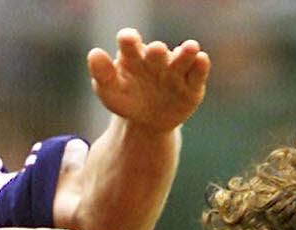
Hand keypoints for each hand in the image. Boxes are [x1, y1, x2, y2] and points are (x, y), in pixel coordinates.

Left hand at [88, 30, 207, 132]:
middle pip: (157, 51)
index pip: (129, 44)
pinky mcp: (192, 85)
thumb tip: (94, 53)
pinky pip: (197, 73)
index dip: (129, 40)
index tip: (128, 40)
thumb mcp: (109, 90)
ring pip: (182, 58)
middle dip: (157, 51)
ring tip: (190, 47)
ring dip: (186, 53)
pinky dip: (201, 66)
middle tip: (155, 50)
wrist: (146, 123)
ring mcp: (175, 70)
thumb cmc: (126, 99)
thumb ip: (102, 73)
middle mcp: (156, 59)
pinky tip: (201, 59)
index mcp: (133, 56)